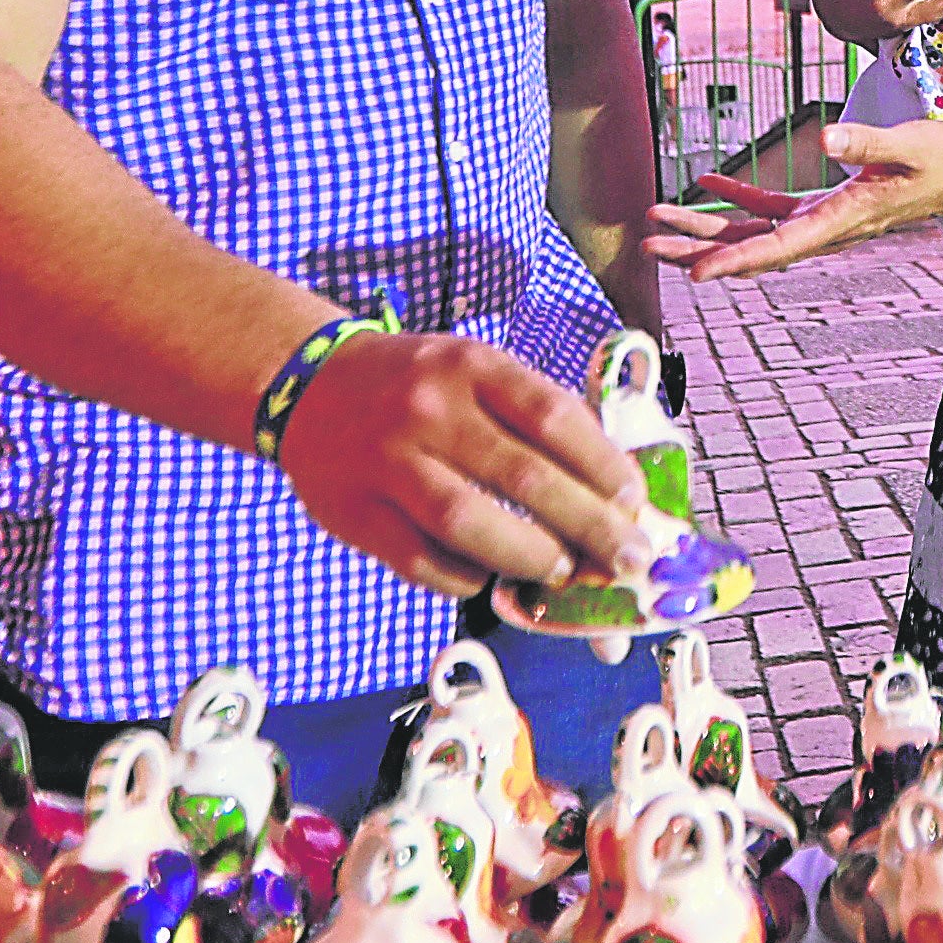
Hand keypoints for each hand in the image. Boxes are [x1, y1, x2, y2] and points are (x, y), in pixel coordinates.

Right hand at [265, 327, 649, 599]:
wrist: (308, 384)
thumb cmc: (419, 385)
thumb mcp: (475, 370)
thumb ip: (533, 417)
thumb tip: (611, 490)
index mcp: (471, 365)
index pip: (554, 417)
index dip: (604, 466)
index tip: (635, 503)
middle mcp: (430, 409)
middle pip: (523, 477)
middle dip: (589, 526)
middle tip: (628, 560)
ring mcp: (388, 461)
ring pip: (469, 523)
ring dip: (529, 556)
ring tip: (563, 570)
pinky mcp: (353, 512)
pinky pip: (420, 560)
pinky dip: (465, 576)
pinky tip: (490, 577)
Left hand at [642, 119, 942, 278]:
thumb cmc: (940, 161)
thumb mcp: (908, 145)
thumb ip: (866, 142)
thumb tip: (825, 138)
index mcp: (840, 221)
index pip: (778, 248)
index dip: (734, 261)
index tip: (695, 275)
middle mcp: (823, 231)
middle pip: (750, 248)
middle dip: (697, 249)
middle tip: (647, 245)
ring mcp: (819, 222)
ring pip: (752, 233)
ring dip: (704, 228)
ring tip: (656, 220)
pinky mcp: (821, 207)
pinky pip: (770, 209)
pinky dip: (736, 199)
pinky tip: (707, 183)